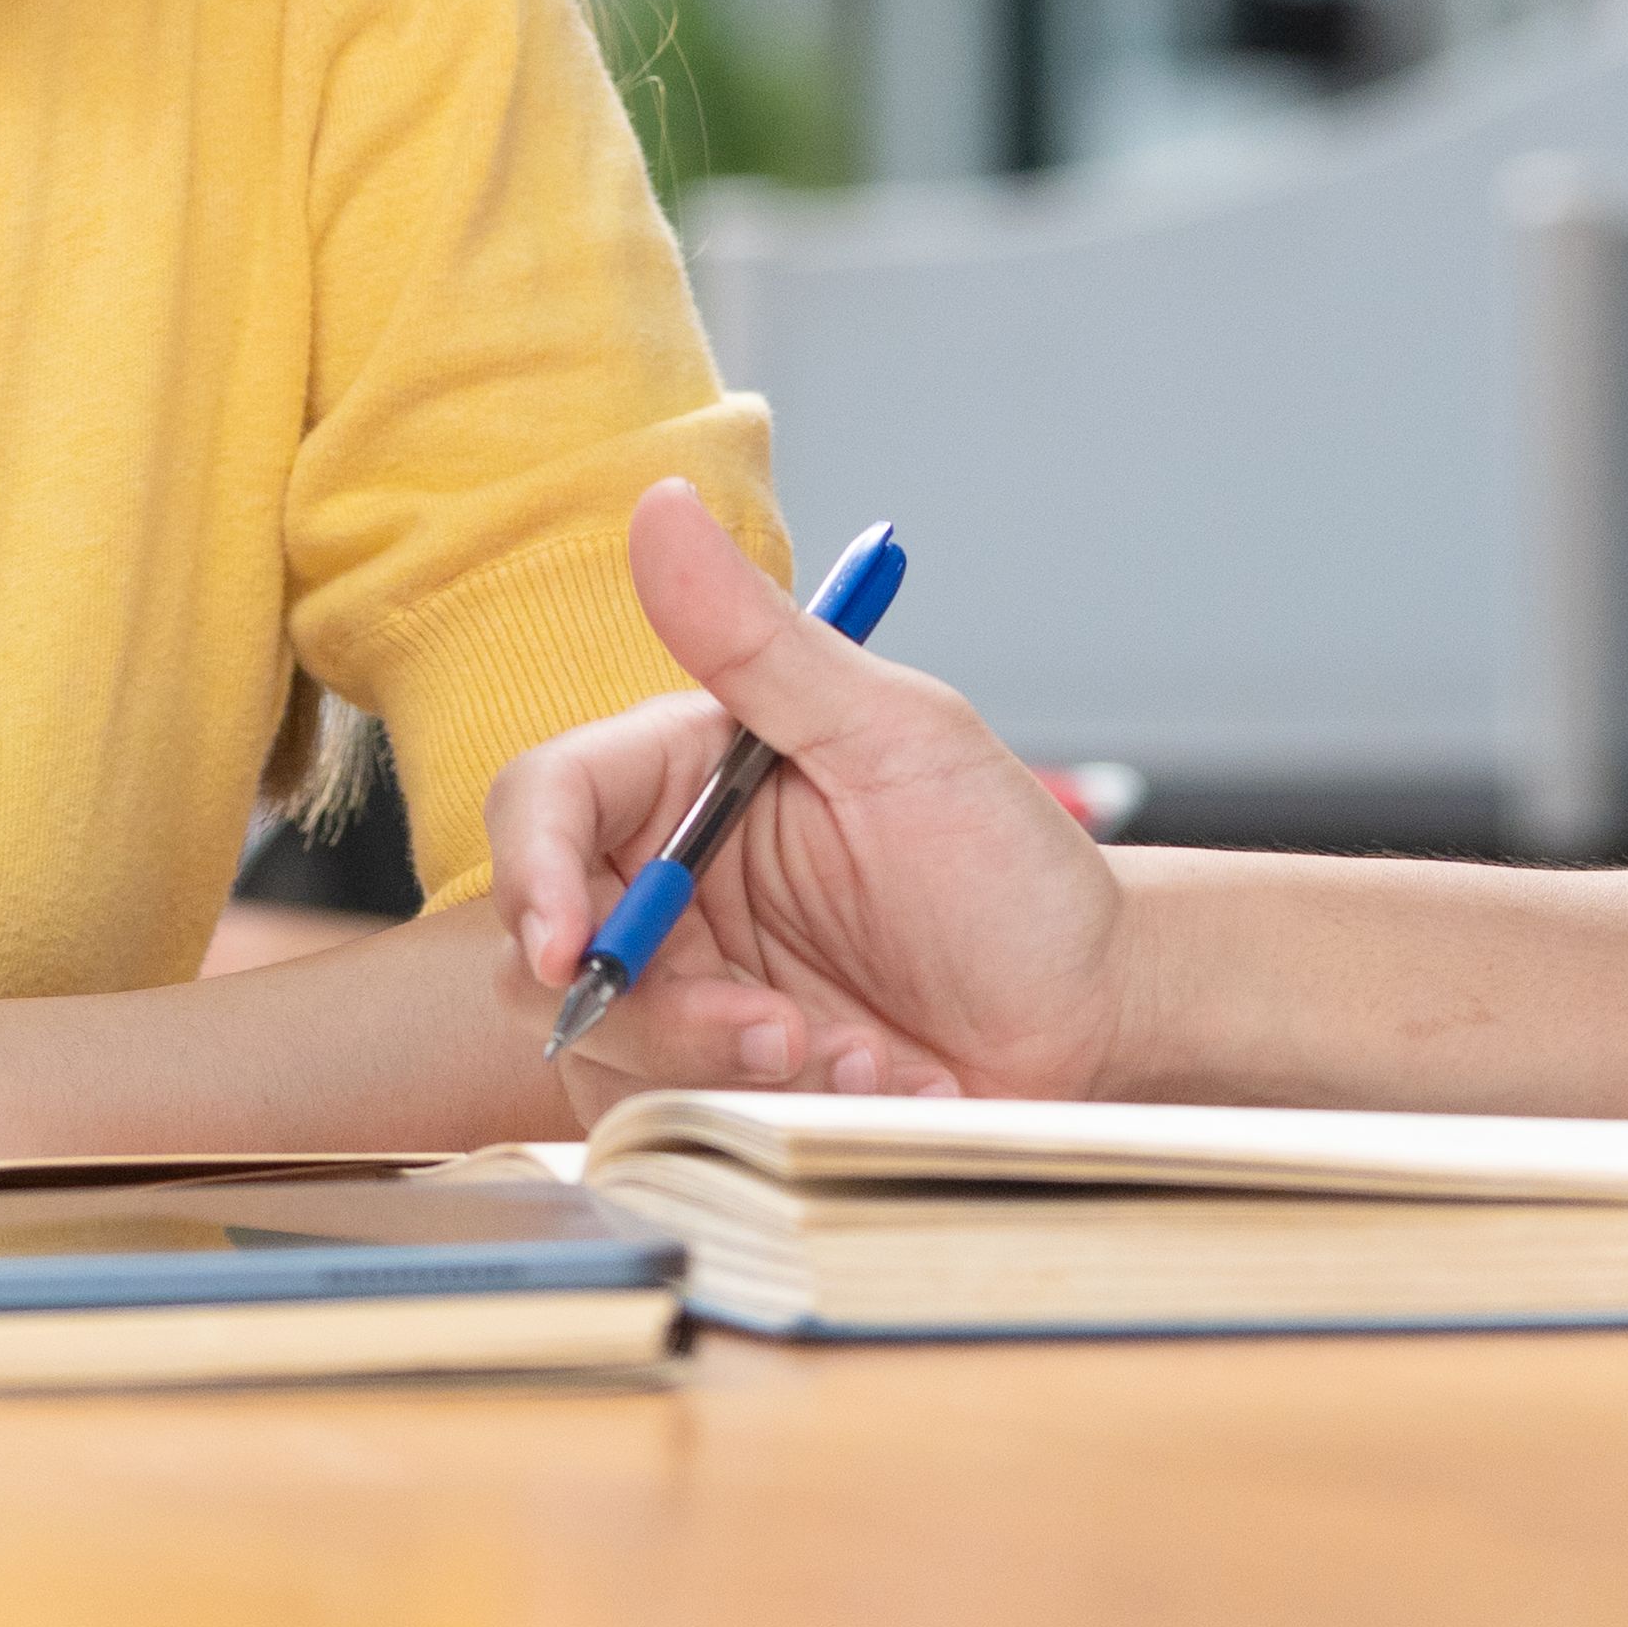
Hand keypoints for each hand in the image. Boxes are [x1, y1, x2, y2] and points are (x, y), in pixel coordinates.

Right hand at [488, 478, 1131, 1117]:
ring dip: (723, 1069)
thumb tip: (660, 506)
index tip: (571, 946)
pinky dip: (763, 1115)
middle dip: (653, 1008)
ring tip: (848, 1057)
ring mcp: (687, 990)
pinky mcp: (717, 1085)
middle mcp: (666, 881)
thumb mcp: (896, 738)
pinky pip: (674, 1120)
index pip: (547, 802)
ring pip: (602, 1048)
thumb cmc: (1007, 864)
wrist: (1092, 1012)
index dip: (535, 872)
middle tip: (778, 1031)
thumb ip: (760, 642)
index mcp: (687, 776)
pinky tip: (864, 1086)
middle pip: (547, 945)